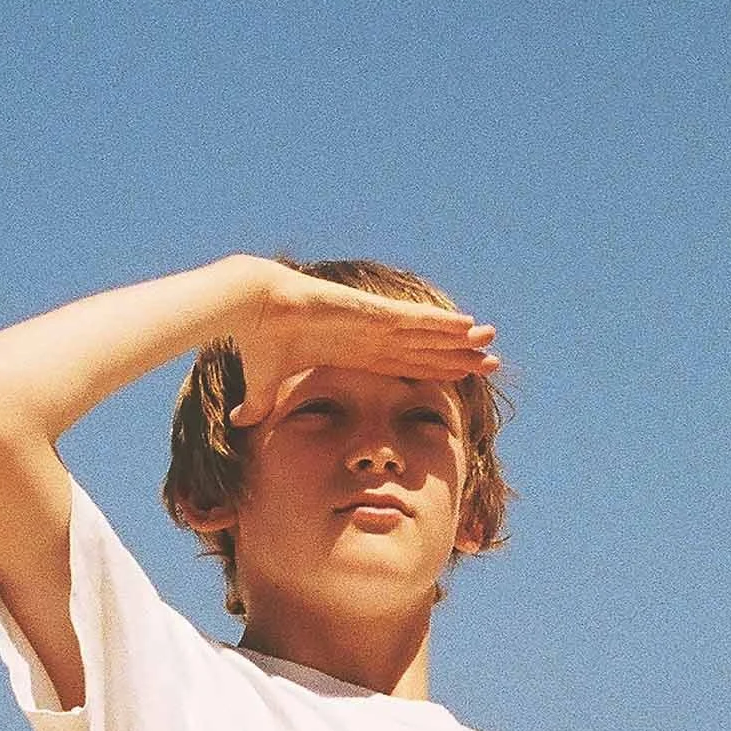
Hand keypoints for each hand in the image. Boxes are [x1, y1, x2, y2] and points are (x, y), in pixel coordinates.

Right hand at [225, 261, 498, 428]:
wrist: (250, 308)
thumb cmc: (257, 340)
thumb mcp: (266, 382)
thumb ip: (261, 402)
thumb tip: (238, 423)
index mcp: (353, 353)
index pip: (401, 365)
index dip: (431, 370)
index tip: (457, 378)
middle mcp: (370, 337)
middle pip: (424, 350)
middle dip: (457, 357)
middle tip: (491, 364)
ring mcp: (372, 324)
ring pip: (426, 334)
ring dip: (459, 340)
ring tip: (491, 342)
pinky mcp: (370, 313)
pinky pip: (414, 321)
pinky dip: (442, 324)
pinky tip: (468, 326)